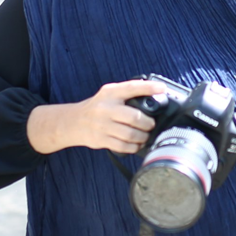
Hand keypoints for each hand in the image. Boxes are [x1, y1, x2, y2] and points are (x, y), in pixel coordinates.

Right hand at [27, 79, 163, 154]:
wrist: (74, 122)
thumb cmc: (98, 107)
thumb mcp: (110, 94)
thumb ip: (127, 94)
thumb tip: (155, 95)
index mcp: (110, 93)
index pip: (131, 87)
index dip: (149, 88)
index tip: (162, 89)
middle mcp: (106, 108)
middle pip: (135, 117)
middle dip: (148, 123)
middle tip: (151, 124)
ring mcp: (102, 125)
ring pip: (131, 135)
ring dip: (143, 137)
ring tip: (145, 135)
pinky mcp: (101, 139)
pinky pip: (124, 146)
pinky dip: (134, 147)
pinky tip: (136, 144)